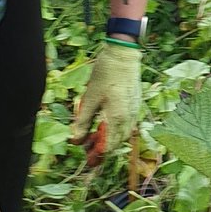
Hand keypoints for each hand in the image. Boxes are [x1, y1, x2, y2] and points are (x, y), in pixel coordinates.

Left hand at [69, 41, 140, 163]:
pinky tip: (104, 121)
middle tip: (86, 146)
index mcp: (117, 118)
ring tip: (93, 134)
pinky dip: (115, 128)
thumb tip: (75, 140)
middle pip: (116, 143)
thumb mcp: (89, 98)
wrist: (123, 54)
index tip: (85, 157)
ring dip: (109, 138)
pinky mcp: (135, 104)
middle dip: (101, 148)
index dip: (96, 155)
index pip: (108, 147)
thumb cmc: (105, 74)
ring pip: (122, 134)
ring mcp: (134, 111)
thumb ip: (82, 122)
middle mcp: (129, 118)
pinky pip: (127, 124)